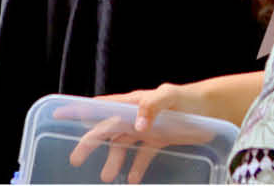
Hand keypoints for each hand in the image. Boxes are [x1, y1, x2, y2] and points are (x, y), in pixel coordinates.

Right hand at [63, 85, 225, 184]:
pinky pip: (142, 156)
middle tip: (75, 159)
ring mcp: (147, 129)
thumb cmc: (190, 99)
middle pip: (108, 129)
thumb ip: (152, 106)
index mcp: (134, 102)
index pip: (103, 106)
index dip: (81, 109)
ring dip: (113, 160)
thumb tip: (137, 125)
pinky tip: (130, 179)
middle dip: (91, 143)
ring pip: (123, 146)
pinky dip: (135, 167)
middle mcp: (137, 116)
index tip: (59, 113)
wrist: (214, 109)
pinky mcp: (160, 140)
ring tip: (105, 177)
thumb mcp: (171, 96)